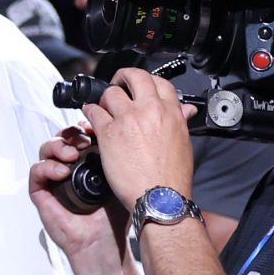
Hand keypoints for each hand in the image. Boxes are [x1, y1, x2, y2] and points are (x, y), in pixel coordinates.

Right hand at [30, 131, 128, 263]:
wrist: (103, 243)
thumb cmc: (113, 219)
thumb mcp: (120, 184)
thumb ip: (118, 162)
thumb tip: (120, 138)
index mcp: (86, 166)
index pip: (77, 139)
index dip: (81, 130)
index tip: (91, 129)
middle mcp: (68, 170)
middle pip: (60, 140)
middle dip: (69, 135)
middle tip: (82, 138)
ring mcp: (53, 180)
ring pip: (46, 151)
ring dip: (56, 146)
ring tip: (71, 154)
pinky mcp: (41, 192)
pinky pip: (36, 171)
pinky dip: (47, 167)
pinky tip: (62, 172)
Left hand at [83, 68, 196, 205]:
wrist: (160, 198)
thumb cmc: (173, 177)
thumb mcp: (184, 144)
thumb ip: (180, 121)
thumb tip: (185, 109)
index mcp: (171, 114)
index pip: (159, 82)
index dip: (146, 80)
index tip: (137, 85)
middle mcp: (150, 111)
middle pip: (133, 76)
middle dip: (122, 77)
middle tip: (117, 85)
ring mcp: (128, 119)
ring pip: (110, 93)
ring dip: (105, 99)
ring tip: (105, 109)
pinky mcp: (109, 132)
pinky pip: (93, 111)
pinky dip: (89, 111)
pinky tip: (91, 117)